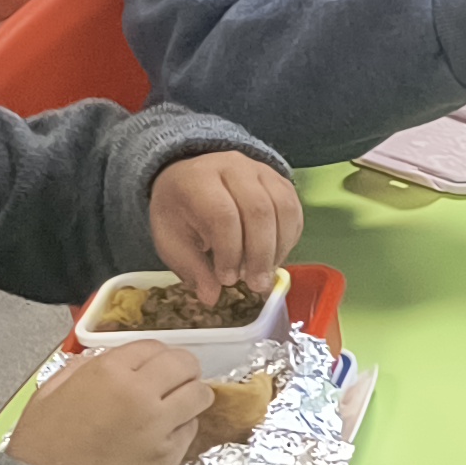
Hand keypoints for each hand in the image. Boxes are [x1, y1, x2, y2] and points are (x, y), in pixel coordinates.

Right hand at [4, 339, 206, 464]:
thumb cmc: (39, 446)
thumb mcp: (49, 393)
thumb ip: (82, 369)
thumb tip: (110, 362)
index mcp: (108, 372)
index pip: (154, 347)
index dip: (157, 356)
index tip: (155, 367)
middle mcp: (139, 394)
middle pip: (185, 364)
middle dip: (183, 370)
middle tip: (175, 382)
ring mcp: (158, 427)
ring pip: (200, 395)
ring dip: (192, 396)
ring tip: (178, 406)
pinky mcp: (167, 456)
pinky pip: (191, 429)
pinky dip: (184, 427)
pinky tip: (166, 433)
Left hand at [148, 150, 299, 295]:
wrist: (191, 176)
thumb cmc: (179, 211)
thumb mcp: (171, 239)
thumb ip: (190, 267)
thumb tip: (211, 297)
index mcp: (198, 180)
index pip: (223, 214)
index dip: (230, 251)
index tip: (227, 280)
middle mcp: (233, 167)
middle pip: (259, 210)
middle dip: (260, 254)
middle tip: (256, 285)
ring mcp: (261, 170)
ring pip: (283, 208)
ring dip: (278, 248)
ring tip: (266, 274)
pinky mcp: (279, 180)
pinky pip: (294, 209)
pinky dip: (289, 238)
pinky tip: (275, 257)